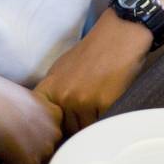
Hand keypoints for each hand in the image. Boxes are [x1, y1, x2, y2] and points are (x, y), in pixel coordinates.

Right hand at [0, 70, 62, 163]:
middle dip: (28, 154)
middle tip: (10, 157)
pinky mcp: (31, 163)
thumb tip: (21, 133)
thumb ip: (29, 117)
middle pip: (46, 149)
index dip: (34, 140)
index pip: (50, 133)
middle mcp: (55, 131)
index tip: (19, 141)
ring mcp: (45, 148)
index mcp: (55, 113)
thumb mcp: (23, 102)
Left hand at [36, 8, 151, 134]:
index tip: (61, 122)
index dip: (53, 125)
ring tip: (99, 101)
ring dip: (92, 122)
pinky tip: (110, 101)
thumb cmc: (94, 50)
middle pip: (67, 128)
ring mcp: (83, 101)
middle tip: (88, 105)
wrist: (120, 35)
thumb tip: (51, 116)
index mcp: (51, 86)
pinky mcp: (104, 104)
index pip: (43, 120)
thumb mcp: (63, 67)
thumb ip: (55, 91)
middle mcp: (64, 95)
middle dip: (76, 122)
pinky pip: (102, 123)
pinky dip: (106, 117)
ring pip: (85, 128)